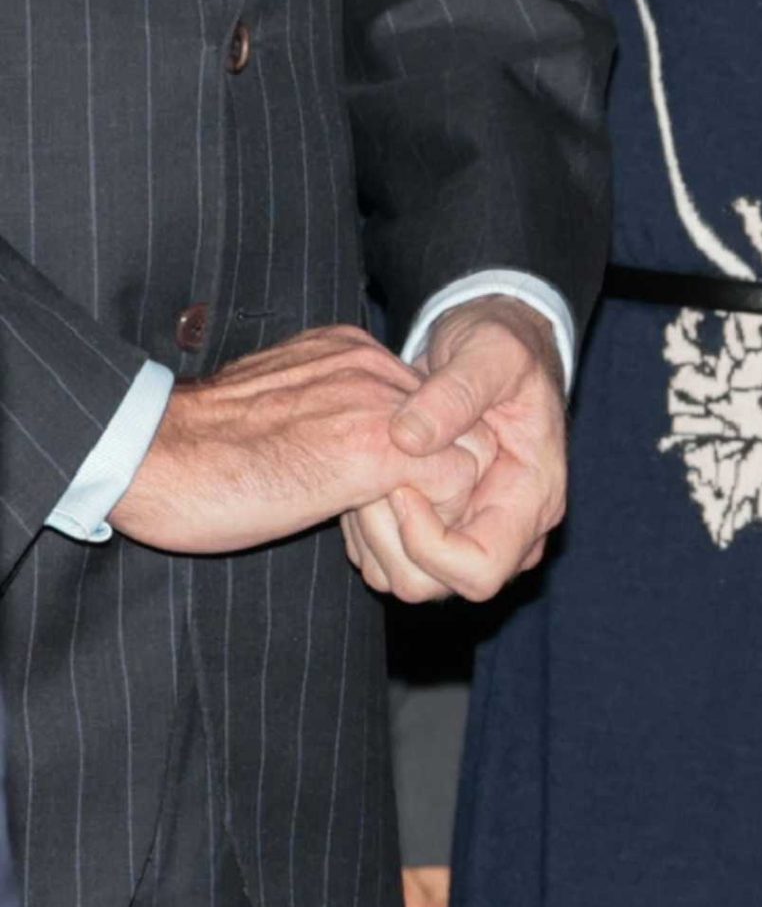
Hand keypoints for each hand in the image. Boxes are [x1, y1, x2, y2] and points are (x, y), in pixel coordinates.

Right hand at [109, 328, 481, 552]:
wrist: (148, 453)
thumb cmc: (197, 450)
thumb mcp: (277, 411)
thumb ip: (323, 414)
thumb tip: (345, 455)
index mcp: (348, 353)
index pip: (432, 407)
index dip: (424, 461)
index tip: (388, 505)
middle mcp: (372, 366)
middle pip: (462, 429)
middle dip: (447, 488)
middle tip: (404, 536)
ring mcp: (377, 404)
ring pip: (467, 459)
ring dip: (441, 513)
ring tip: (392, 552)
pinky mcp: (372, 450)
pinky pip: (450, 489)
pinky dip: (432, 530)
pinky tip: (381, 553)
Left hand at [342, 296, 566, 605]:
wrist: (493, 340)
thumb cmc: (502, 345)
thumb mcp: (490, 352)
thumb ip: (456, 392)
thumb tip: (407, 439)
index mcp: (532, 498)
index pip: (480, 571)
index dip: (428, 543)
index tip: (400, 485)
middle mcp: (507, 529)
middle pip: (436, 585)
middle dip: (390, 539)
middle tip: (371, 479)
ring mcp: (472, 531)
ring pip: (406, 579)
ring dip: (373, 536)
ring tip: (366, 474)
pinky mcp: (441, 525)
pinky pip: (390, 558)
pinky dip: (368, 530)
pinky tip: (366, 477)